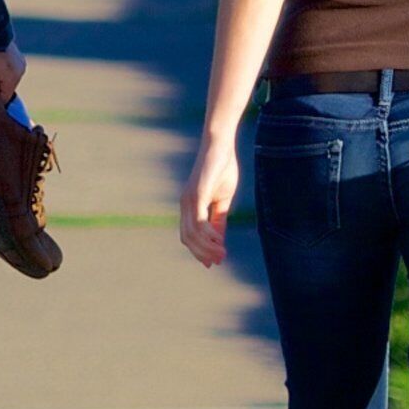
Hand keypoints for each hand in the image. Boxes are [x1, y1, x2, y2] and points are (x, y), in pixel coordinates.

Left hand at [179, 138, 239, 268]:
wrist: (220, 144)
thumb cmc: (222, 168)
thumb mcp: (223, 199)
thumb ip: (219, 219)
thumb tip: (219, 240)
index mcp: (190, 206)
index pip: (189, 236)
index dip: (199, 251)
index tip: (214, 263)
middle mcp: (185, 205)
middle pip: (187, 239)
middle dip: (202, 254)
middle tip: (219, 261)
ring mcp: (189, 199)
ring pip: (192, 234)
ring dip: (207, 248)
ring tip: (222, 254)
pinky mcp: (196, 194)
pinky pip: (199, 221)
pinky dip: (208, 235)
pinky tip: (218, 241)